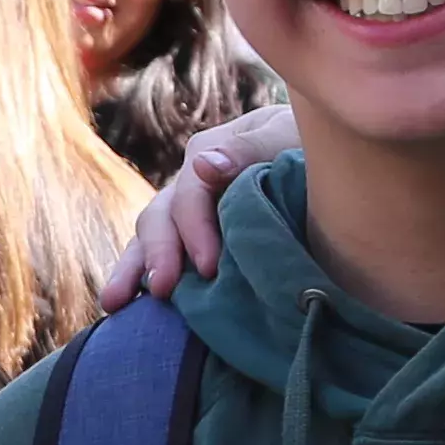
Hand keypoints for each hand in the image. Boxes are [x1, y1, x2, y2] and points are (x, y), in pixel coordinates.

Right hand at [108, 106, 301, 302]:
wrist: (329, 157)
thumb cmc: (312, 144)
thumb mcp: (288, 135)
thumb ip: (249, 149)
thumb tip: (203, 167)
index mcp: (209, 153)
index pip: (189, 194)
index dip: (194, 230)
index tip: (209, 268)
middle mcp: (190, 182)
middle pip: (159, 217)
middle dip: (157, 255)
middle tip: (160, 290)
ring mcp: (187, 212)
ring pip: (148, 239)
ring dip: (131, 270)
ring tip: (114, 304)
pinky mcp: (192, 238)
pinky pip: (158, 257)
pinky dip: (139, 278)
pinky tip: (126, 308)